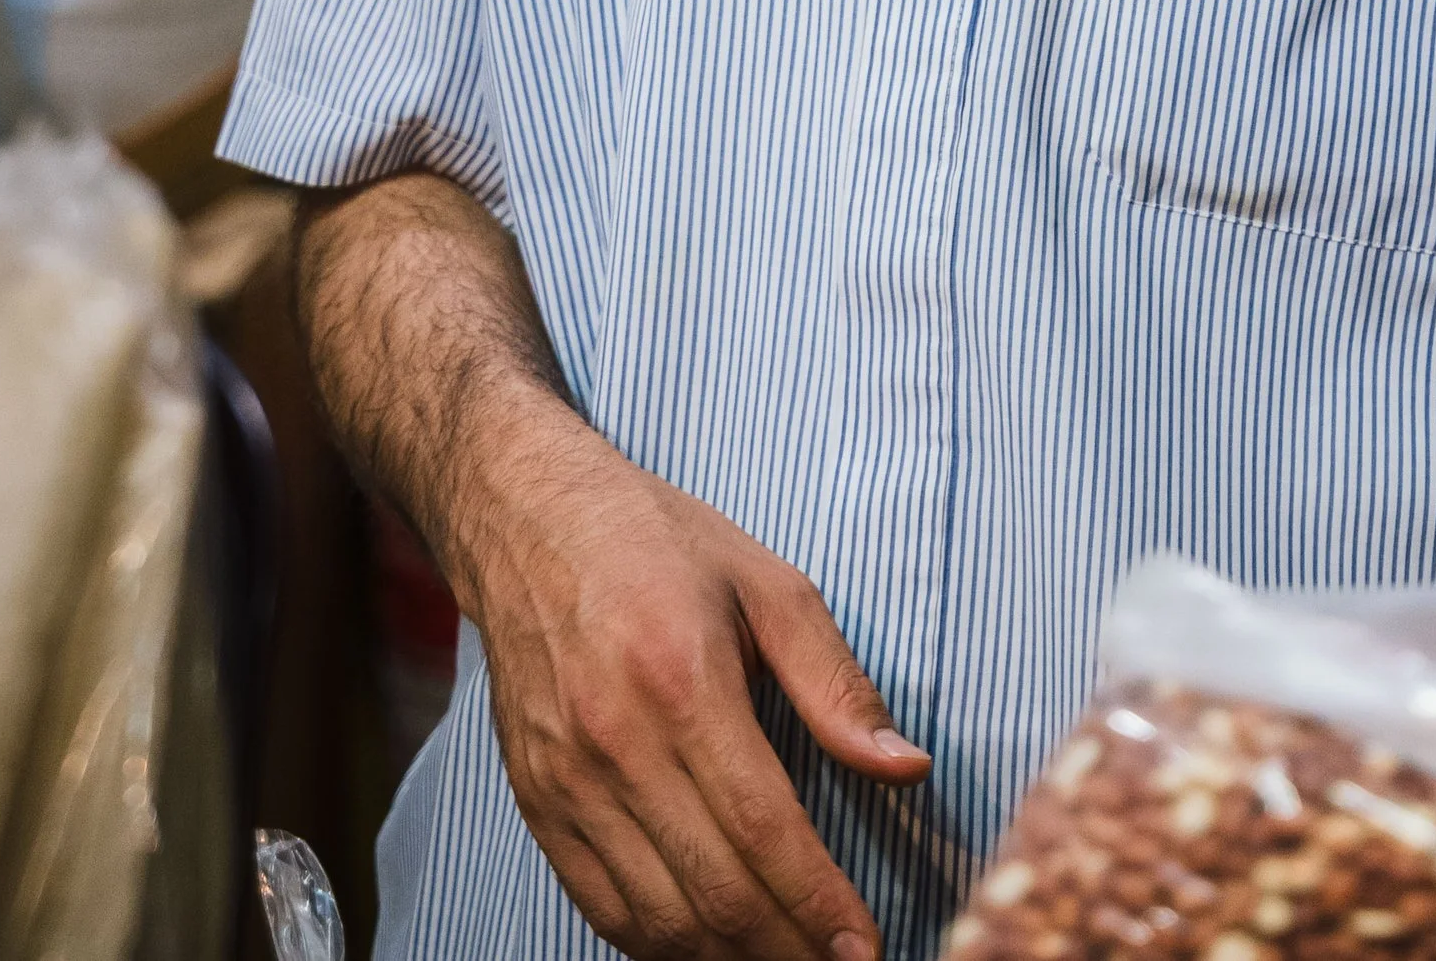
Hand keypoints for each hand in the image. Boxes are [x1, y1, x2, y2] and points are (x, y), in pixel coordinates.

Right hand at [457, 387, 930, 960]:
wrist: (529, 519)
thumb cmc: (659, 543)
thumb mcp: (769, 583)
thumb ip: (837, 684)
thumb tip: (906, 767)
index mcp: (685, 680)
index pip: (763, 829)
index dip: (819, 903)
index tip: (864, 946)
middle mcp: (618, 741)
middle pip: (714, 892)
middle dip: (786, 950)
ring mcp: (567, 780)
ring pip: (657, 918)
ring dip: (728, 960)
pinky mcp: (536, 801)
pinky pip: (600, 905)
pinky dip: (658, 944)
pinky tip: (707, 945)